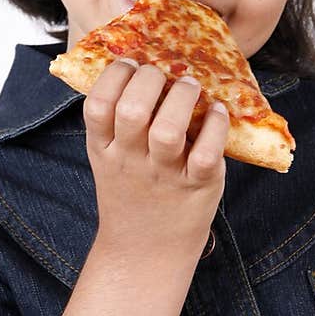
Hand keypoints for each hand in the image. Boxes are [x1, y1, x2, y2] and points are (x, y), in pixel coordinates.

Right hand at [83, 59, 227, 256]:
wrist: (146, 250)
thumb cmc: (133, 193)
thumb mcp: (109, 159)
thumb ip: (115, 122)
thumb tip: (136, 67)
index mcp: (104, 148)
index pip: (97, 104)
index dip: (115, 75)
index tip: (131, 64)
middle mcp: (130, 160)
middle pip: (132, 110)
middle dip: (150, 79)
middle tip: (163, 74)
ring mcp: (163, 174)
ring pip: (168, 129)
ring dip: (182, 97)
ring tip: (190, 87)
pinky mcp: (196, 186)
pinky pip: (206, 152)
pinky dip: (216, 126)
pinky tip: (216, 112)